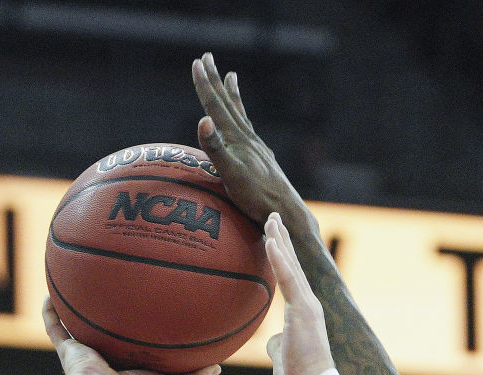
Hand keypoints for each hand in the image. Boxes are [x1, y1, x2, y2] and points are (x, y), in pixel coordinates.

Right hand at [42, 298, 217, 374]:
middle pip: (107, 335)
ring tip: (82, 285)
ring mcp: (85, 354)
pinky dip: (51, 311)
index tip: (150, 315)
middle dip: (110, 319)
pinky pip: (55, 327)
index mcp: (128, 369)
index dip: (141, 335)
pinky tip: (51, 290)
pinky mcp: (67, 351)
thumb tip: (218, 369)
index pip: (137, 350)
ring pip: (79, 328)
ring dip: (78, 310)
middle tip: (117, 293)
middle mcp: (106, 360)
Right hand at [192, 52, 312, 233]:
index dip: (205, 85)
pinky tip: (246, 125)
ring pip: (241, 114)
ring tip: (232, 77)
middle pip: (228, 103)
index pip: (216, 106)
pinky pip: (249, 130)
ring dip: (233, 95)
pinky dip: (244, 119)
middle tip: (208, 57)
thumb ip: (215, 147)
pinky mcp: (262, 158)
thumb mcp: (230, 173)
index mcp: (236, 138)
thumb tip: (202, 120)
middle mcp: (247, 137)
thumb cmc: (256, 196)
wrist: (285, 210)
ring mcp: (257, 147)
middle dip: (215, 80)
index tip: (197, 62)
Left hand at [263, 212, 332, 374]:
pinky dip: (279, 258)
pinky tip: (270, 239)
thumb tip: (272, 340)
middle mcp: (308, 304)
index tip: (275, 236)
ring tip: (270, 218)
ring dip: (280, 239)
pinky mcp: (304, 310)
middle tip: (273, 216)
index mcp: (304, 313)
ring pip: (291, 265)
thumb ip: (278, 345)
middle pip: (293, 264)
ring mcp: (308, 305)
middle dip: (282, 238)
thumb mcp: (283, 358)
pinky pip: (288, 278)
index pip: (291, 278)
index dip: (283, 256)